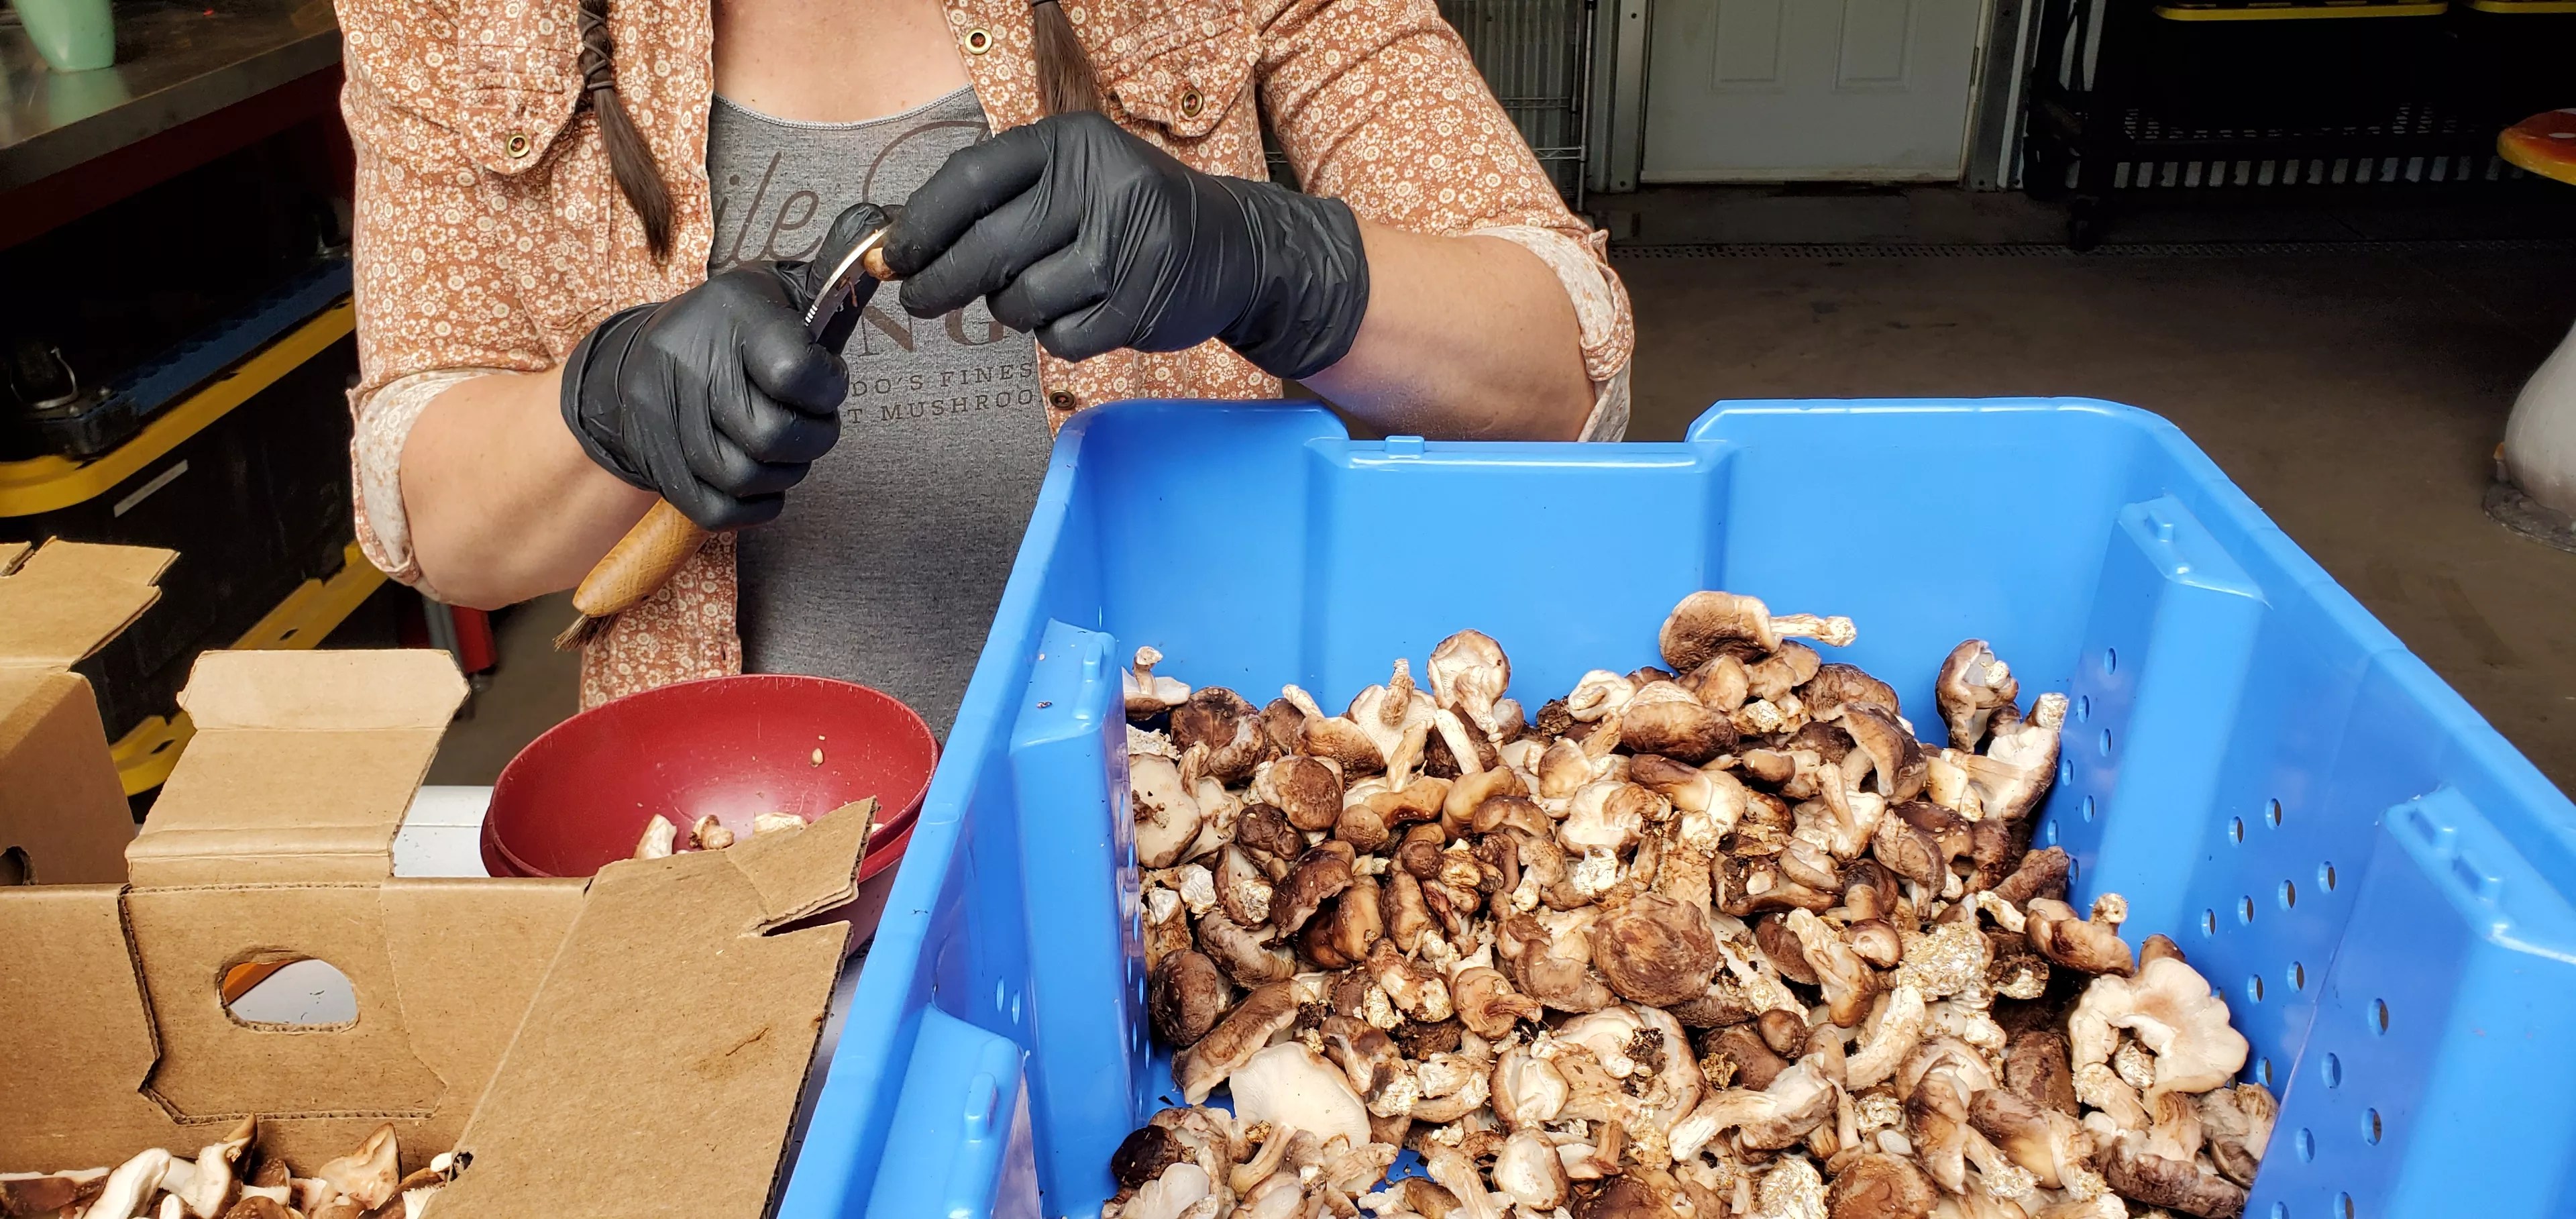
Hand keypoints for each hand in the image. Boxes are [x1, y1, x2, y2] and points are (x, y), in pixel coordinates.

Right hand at [560, 203, 886, 529]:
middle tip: (814, 420)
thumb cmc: (730, 327)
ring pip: (747, 477)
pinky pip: (720, 510)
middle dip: (813, 437)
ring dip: (786, 472)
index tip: (828, 382)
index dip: (829, 389)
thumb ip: (834, 270)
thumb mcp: (777, 289)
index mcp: (731, 311)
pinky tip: (764, 476)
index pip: (796, 372)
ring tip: (788, 446)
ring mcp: (664, 417)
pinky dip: (755, 504)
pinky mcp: (657, 465)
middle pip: (773, 435)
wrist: (632, 362)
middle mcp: (689, 361)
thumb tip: (880, 223)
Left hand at [883, 112, 1369, 378]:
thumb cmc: (1125, 211)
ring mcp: (1127, 250)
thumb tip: (904, 245)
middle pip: (987, 247)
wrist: (1229, 246)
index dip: (920, 224)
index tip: (893, 254)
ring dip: (1011, 309)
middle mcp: (1103, 188)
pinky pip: (1061, 339)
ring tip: (1034, 292)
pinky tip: (1078, 311)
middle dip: (939, 282)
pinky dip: (1055, 335)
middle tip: (920, 298)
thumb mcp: (1072, 175)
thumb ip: (999, 198)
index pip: (972, 179)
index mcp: (1073, 143)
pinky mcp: (1142, 307)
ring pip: (1021, 301)